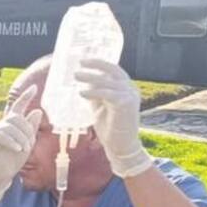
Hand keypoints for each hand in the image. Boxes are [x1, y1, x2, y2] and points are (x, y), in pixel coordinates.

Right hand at [0, 84, 41, 204]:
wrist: (1, 176)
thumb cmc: (13, 160)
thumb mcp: (27, 144)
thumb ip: (31, 128)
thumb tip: (37, 111)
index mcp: (11, 124)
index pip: (18, 106)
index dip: (25, 97)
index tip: (34, 88)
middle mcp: (1, 125)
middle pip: (16, 118)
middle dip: (26, 130)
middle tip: (29, 145)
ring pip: (10, 127)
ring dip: (21, 138)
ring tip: (24, 150)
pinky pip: (1, 136)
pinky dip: (11, 142)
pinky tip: (17, 149)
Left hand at [74, 58, 150, 178]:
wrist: (120, 146)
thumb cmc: (110, 128)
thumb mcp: (100, 107)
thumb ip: (95, 95)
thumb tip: (83, 83)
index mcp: (126, 88)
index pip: (114, 70)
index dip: (100, 64)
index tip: (84, 60)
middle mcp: (131, 89)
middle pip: (113, 71)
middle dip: (96, 65)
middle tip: (80, 62)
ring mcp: (130, 96)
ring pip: (109, 82)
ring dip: (91, 77)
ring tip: (76, 76)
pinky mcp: (126, 105)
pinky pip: (108, 94)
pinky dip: (94, 92)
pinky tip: (82, 92)